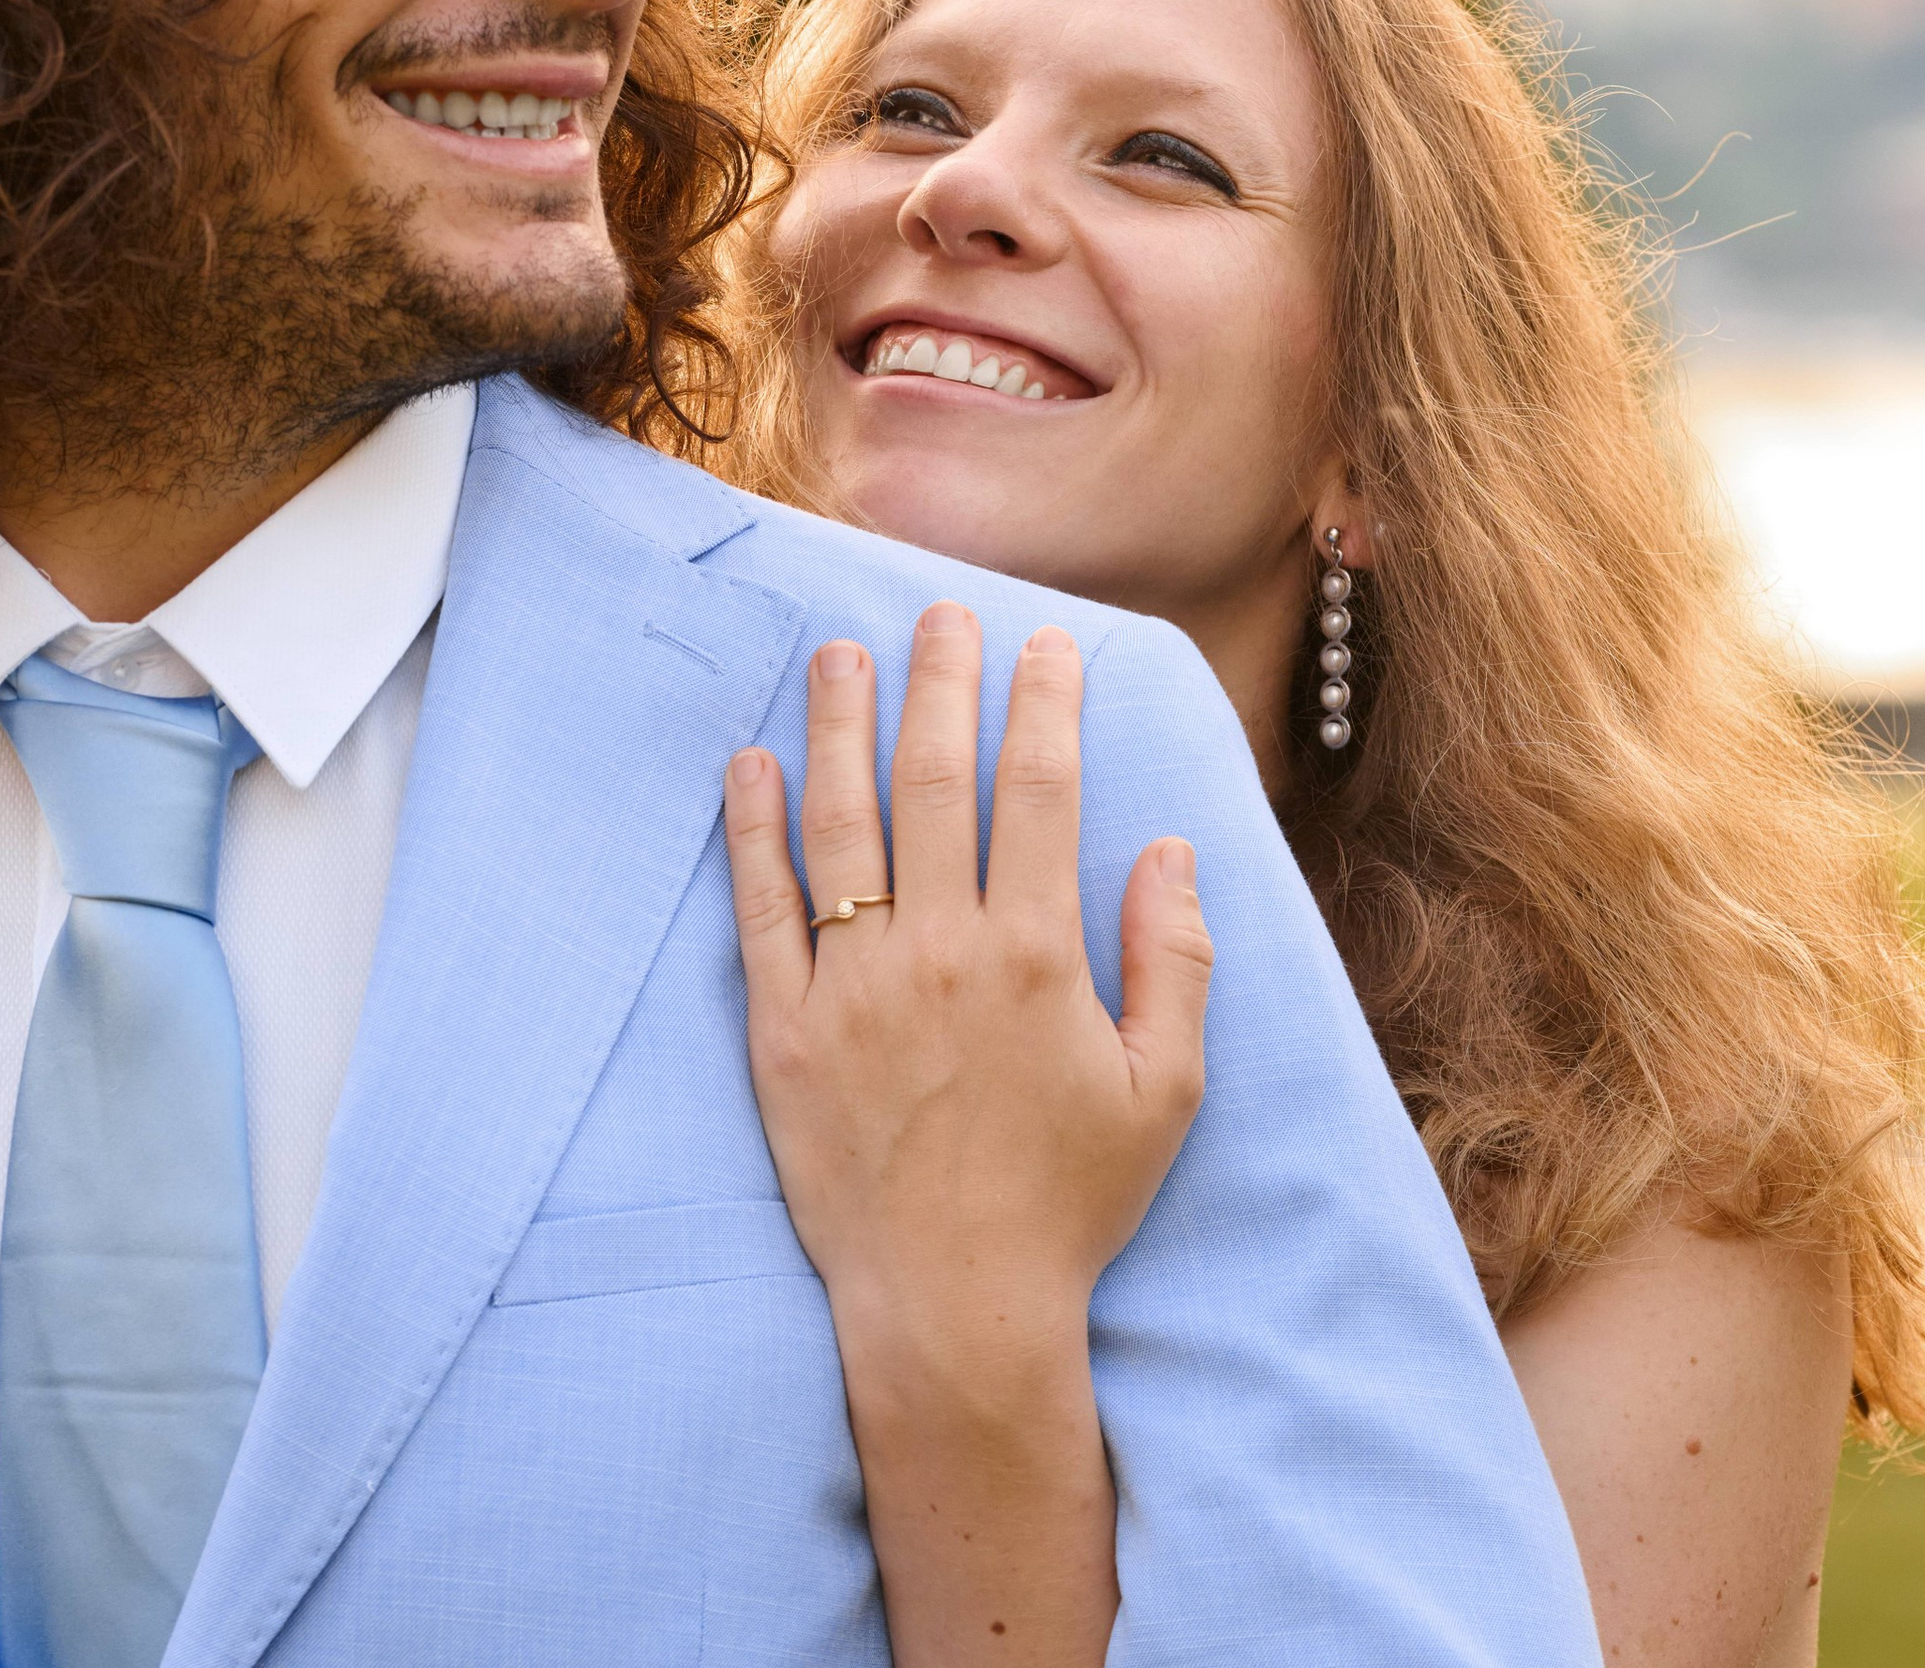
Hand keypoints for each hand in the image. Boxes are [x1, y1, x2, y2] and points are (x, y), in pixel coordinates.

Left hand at [724, 602, 1212, 1362]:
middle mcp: (939, 952)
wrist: (954, 1309)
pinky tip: (749, 763)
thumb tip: (1172, 848)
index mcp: (1036, 958)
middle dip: (942, 683)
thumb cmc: (1069, 1202)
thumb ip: (1174, 961)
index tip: (1046, 644)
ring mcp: (850, 987)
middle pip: (936, 782)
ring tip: (839, 653)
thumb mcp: (1162, 1091)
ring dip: (840, 726)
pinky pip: (760, 908)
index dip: (1044, 706)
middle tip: (942, 614)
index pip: (1041, 793)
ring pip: (840, 824)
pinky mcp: (782, 1029)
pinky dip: (752, 829)